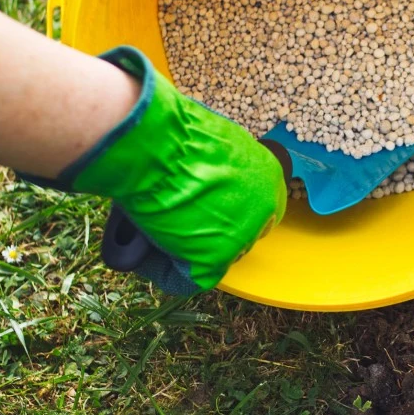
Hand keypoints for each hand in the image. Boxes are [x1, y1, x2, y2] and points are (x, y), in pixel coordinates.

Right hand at [41, 47, 286, 294]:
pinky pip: (189, 278)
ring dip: (184, 249)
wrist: (155, 143)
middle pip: (237, 233)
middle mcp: (266, 206)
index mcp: (269, 176)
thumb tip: (204, 180)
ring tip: (151, 232)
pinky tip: (144, 254)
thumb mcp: (212, 145)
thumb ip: (218, 169)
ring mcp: (244, 234)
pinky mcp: (218, 255)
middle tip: (173, 223)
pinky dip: (164, 271)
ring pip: (213, 257)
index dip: (223, 212)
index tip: (198, 210)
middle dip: (207, 232)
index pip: (254, 207)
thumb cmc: (172, 135)